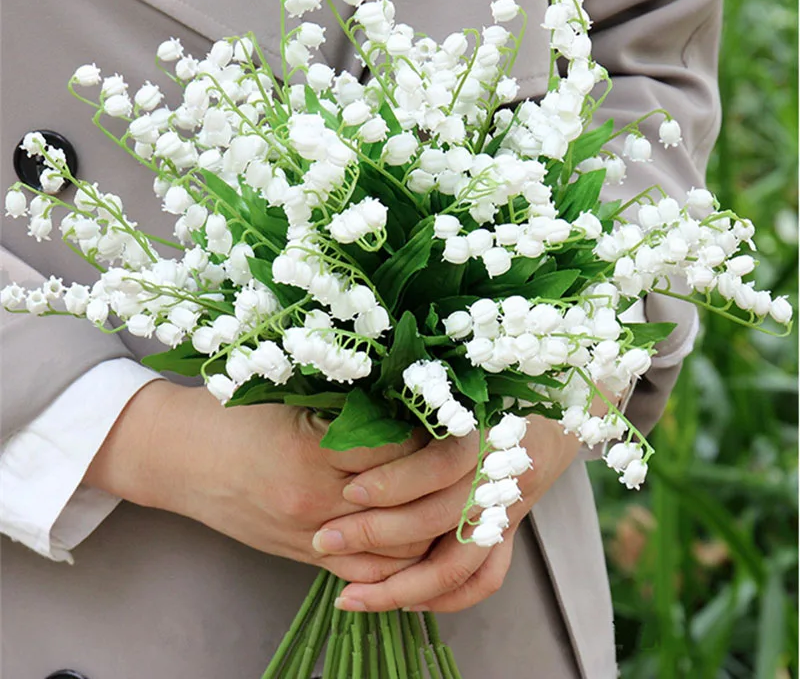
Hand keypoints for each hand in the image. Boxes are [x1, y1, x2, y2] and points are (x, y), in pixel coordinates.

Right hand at [84, 380, 425, 582]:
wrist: (180, 458)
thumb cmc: (233, 413)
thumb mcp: (291, 394)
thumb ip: (351, 406)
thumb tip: (415, 402)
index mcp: (312, 450)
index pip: (401, 449)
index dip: (431, 432)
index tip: (442, 415)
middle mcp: (315, 501)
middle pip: (408, 506)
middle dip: (441, 482)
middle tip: (456, 455)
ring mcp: (310, 537)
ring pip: (398, 550)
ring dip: (429, 525)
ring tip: (442, 491)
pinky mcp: (304, 557)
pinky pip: (367, 573)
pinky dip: (399, 559)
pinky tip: (416, 533)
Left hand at [317, 414, 581, 612]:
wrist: (546, 424)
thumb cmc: (486, 398)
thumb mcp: (452, 389)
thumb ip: (412, 407)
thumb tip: (351, 422)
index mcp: (486, 433)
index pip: (440, 464)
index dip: (394, 482)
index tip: (349, 491)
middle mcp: (498, 478)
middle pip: (437, 518)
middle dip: (374, 534)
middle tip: (323, 540)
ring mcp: (505, 513)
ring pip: (457, 564)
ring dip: (401, 585)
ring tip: (351, 597)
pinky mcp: (508, 536)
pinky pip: (484, 580)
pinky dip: (446, 598)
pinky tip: (405, 602)